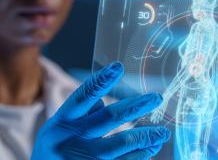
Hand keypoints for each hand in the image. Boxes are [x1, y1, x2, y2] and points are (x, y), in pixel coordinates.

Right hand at [32, 61, 170, 159]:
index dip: (101, 80)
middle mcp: (72, 140)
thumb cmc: (55, 150)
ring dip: (146, 136)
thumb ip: (82, 114)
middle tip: (156, 98)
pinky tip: (150, 149)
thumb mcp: (58, 129)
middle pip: (109, 117)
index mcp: (61, 123)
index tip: (118, 66)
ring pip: (122, 144)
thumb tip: (106, 100)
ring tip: (162, 133)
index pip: (83, 96)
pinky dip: (140, 155)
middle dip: (136, 106)